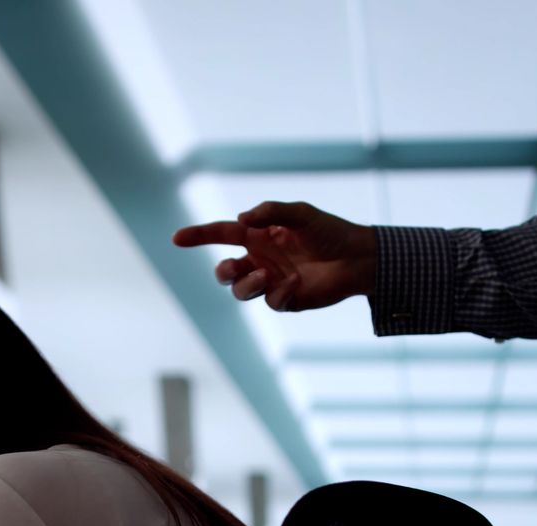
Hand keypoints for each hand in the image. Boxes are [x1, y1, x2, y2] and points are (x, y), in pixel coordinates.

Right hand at [172, 201, 377, 311]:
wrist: (358, 259)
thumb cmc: (330, 232)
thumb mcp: (300, 214)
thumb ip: (270, 212)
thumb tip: (241, 220)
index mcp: (258, 236)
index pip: (221, 234)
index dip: (198, 236)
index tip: (177, 238)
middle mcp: (261, 259)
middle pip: (225, 272)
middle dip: (223, 272)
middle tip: (233, 268)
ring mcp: (272, 281)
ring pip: (242, 291)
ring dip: (248, 285)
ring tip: (266, 276)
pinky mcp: (287, 300)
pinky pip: (271, 302)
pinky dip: (279, 293)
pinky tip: (296, 282)